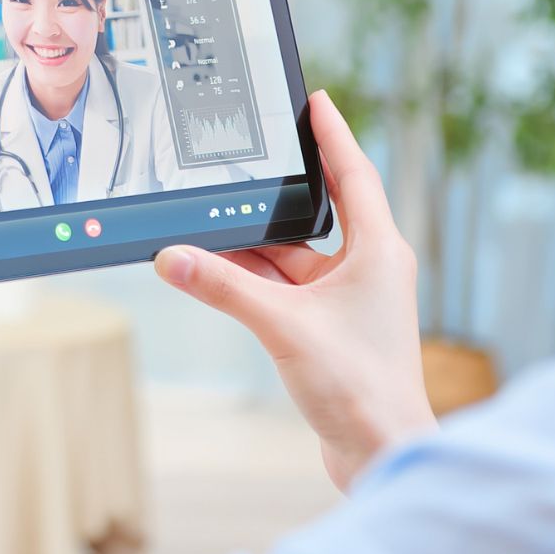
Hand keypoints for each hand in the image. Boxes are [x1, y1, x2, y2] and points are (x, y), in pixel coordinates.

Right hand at [154, 90, 434, 490]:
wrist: (382, 453)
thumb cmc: (359, 388)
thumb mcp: (282, 325)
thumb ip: (223, 288)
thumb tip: (172, 257)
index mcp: (378, 250)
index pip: (355, 174)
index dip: (334, 135)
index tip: (316, 100)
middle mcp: (369, 268)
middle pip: (316, 215)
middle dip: (275, 196)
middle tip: (245, 161)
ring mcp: (352, 301)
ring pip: (294, 258)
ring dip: (255, 249)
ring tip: (209, 227)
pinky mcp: (333, 330)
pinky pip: (288, 289)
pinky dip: (256, 281)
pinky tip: (219, 274)